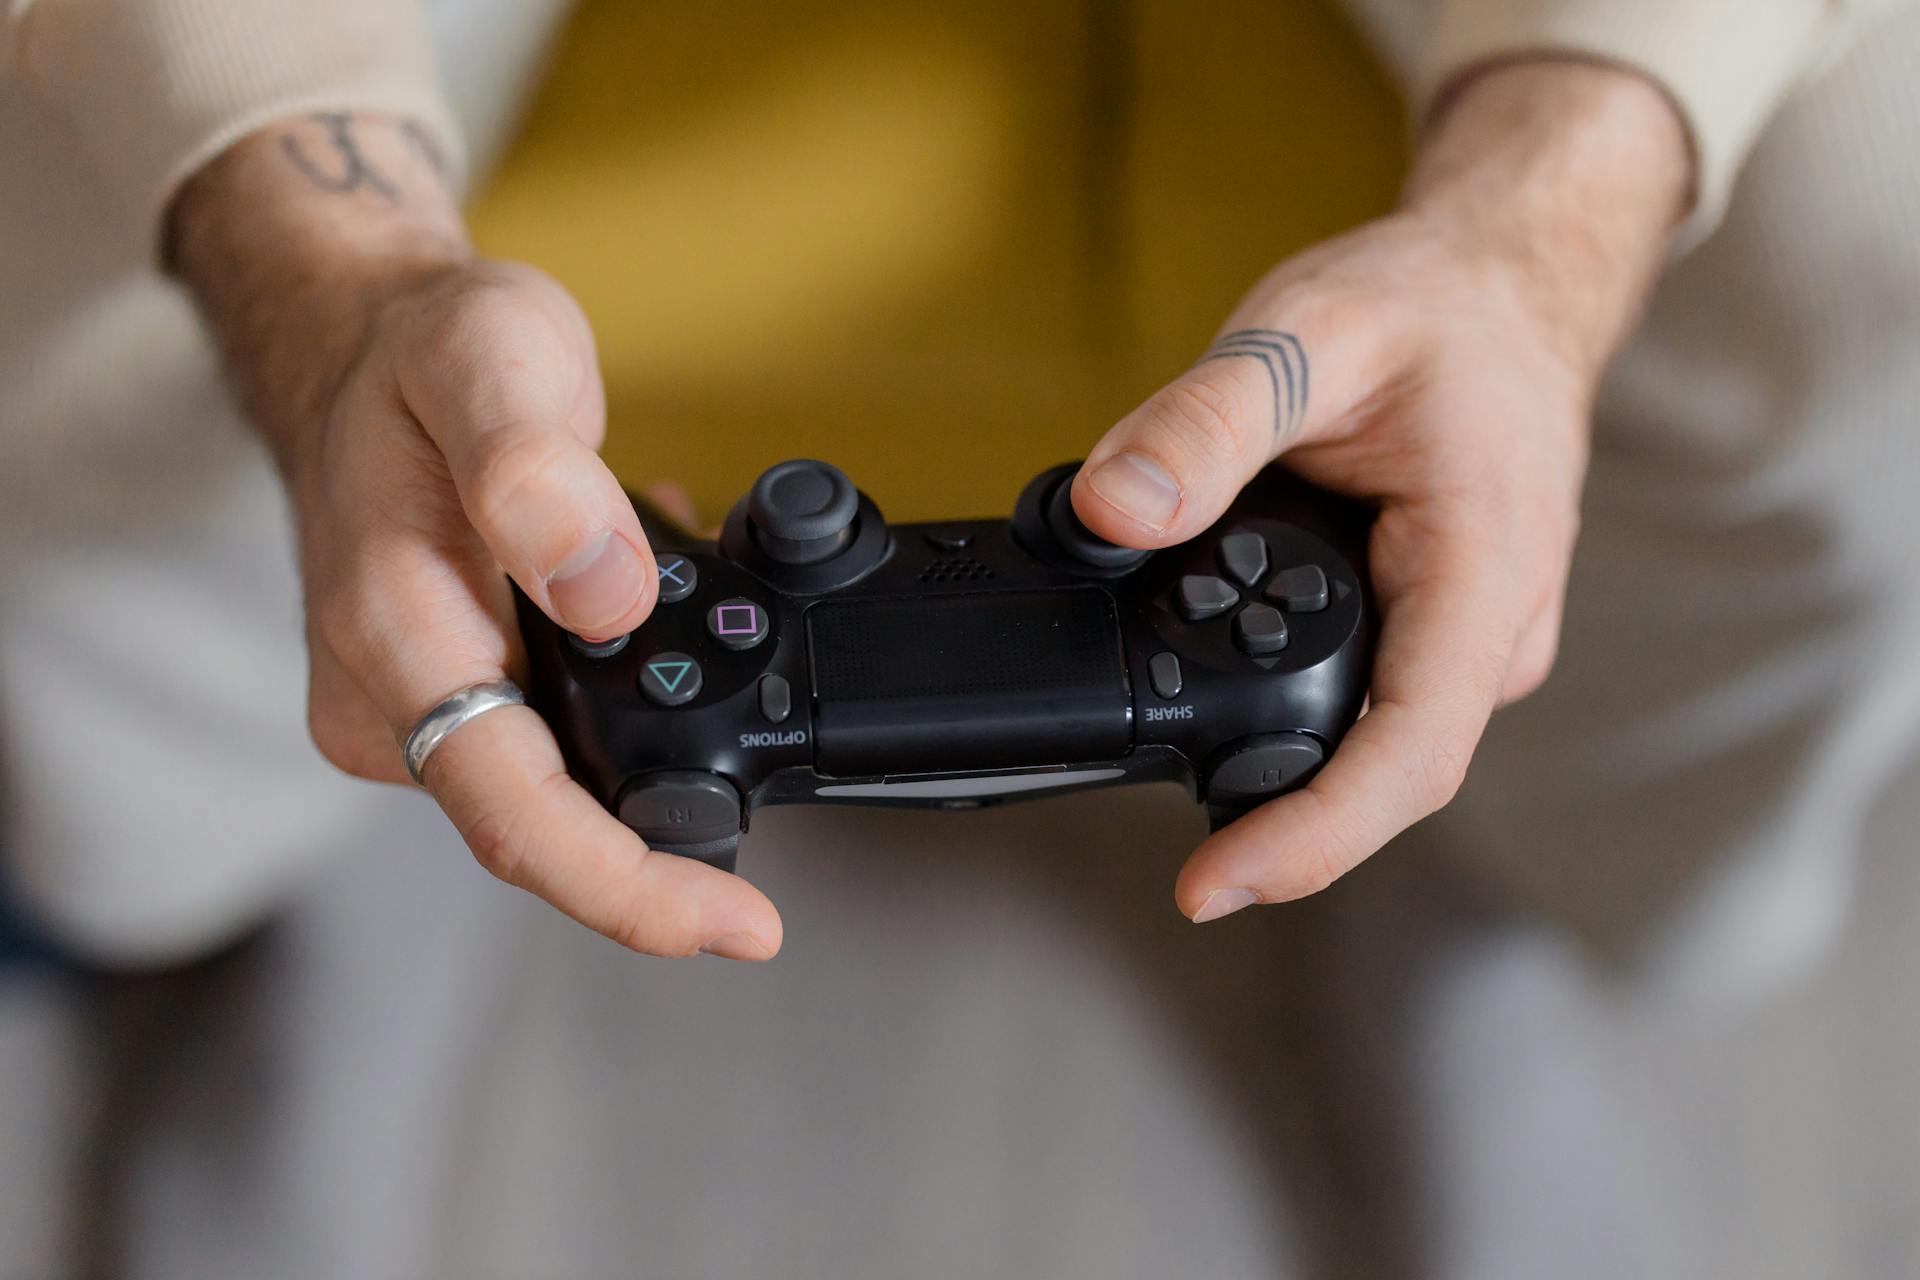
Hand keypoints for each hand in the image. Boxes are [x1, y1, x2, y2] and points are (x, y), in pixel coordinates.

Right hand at [168, 114, 780, 958]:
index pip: (513, 815)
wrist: (365, 349)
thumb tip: (605, 591)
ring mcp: (422, 705)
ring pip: (562, 788)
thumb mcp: (486, 358)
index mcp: (392, 635)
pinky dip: (632, 704)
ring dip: (657, 747)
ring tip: (722, 635)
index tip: (740, 925)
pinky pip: (559, 739)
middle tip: (771, 761)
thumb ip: (534, 470)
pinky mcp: (457, 695)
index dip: (629, 889)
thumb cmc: (417, 353)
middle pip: (546, 831)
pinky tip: (668, 626)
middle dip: (670, 835)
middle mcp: (394, 697)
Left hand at [1072, 62, 1690, 921]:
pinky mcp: (1441, 630)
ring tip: (1178, 750)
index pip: (1408, 756)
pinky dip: (1295, 715)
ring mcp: (1473, 638)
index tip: (1211, 888)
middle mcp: (1494, 627)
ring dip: (1284, 772)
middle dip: (1278, 823)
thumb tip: (1111, 510)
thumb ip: (1207, 423)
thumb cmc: (1430, 307)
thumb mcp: (1308, 336)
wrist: (1502, 286)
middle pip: (1386, 775)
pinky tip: (1223, 691)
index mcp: (1484, 569)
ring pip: (1376, 745)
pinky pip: (1371, 702)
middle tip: (1171, 851)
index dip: (1309, 840)